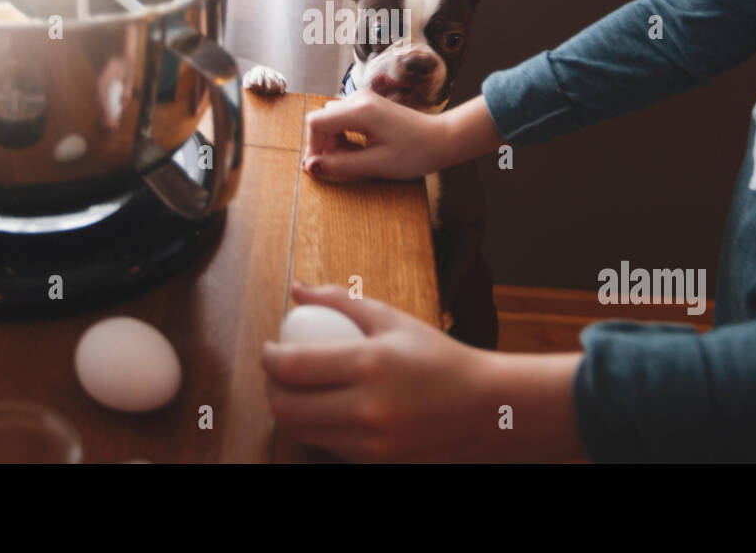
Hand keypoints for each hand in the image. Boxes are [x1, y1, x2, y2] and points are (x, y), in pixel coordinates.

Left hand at [262, 283, 584, 461]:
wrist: (487, 410)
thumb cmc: (439, 359)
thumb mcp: (395, 321)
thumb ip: (341, 302)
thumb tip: (297, 291)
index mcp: (371, 364)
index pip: (293, 366)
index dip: (268, 357)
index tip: (269, 348)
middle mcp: (369, 408)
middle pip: (286, 408)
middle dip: (270, 388)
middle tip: (277, 372)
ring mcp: (372, 443)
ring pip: (303, 432)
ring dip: (290, 410)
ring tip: (301, 389)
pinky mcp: (376, 464)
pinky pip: (328, 447)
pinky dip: (318, 429)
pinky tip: (329, 409)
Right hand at [303, 90, 464, 180]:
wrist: (442, 140)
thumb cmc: (415, 153)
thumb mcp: (375, 165)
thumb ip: (340, 165)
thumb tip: (310, 167)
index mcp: (359, 111)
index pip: (315, 122)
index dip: (312, 147)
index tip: (320, 168)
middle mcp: (358, 99)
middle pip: (322, 119)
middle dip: (323, 145)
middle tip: (339, 167)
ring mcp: (364, 100)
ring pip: (332, 119)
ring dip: (334, 140)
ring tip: (353, 159)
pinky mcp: (370, 106)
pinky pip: (345, 118)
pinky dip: (344, 135)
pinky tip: (360, 150)